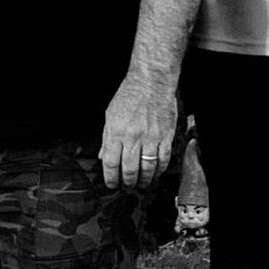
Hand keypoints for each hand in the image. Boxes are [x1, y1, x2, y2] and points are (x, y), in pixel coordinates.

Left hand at [99, 73, 177, 189]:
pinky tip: (155, 173)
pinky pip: (163, 160)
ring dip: (144, 180)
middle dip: (127, 182)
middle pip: (129, 169)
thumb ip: (106, 137)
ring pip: (147, 168)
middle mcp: (133, 137)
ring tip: (141, 184)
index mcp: (116, 132)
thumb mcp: (110, 114)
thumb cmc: (129, 96)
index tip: (111, 184)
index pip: (110, 163)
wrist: (151, 82)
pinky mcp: (166, 136)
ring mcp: (151, 138)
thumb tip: (103, 156)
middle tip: (127, 186)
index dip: (110, 178)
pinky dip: (159, 170)